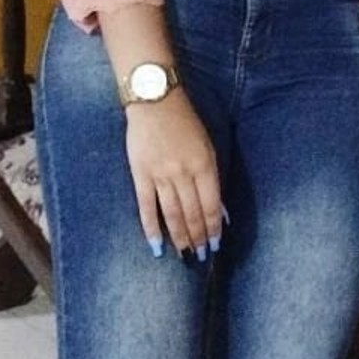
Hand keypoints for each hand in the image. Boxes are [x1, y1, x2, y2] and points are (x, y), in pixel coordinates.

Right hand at [124, 89, 222, 260]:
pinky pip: (146, 206)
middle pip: (192, 213)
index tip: (216, 244)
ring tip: (185, 255)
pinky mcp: (140, 174)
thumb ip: (211, 177)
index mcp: (204, 165)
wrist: (155, 101)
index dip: (213, 228)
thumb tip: (218, 209)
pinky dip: (151, 228)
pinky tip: (156, 245)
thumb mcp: (207, 146)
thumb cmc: (185, 122)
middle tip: (201, 256)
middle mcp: (184, 173)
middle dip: (199, 238)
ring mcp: (160, 175)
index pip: (211, 205)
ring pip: (172, 214)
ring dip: (180, 238)